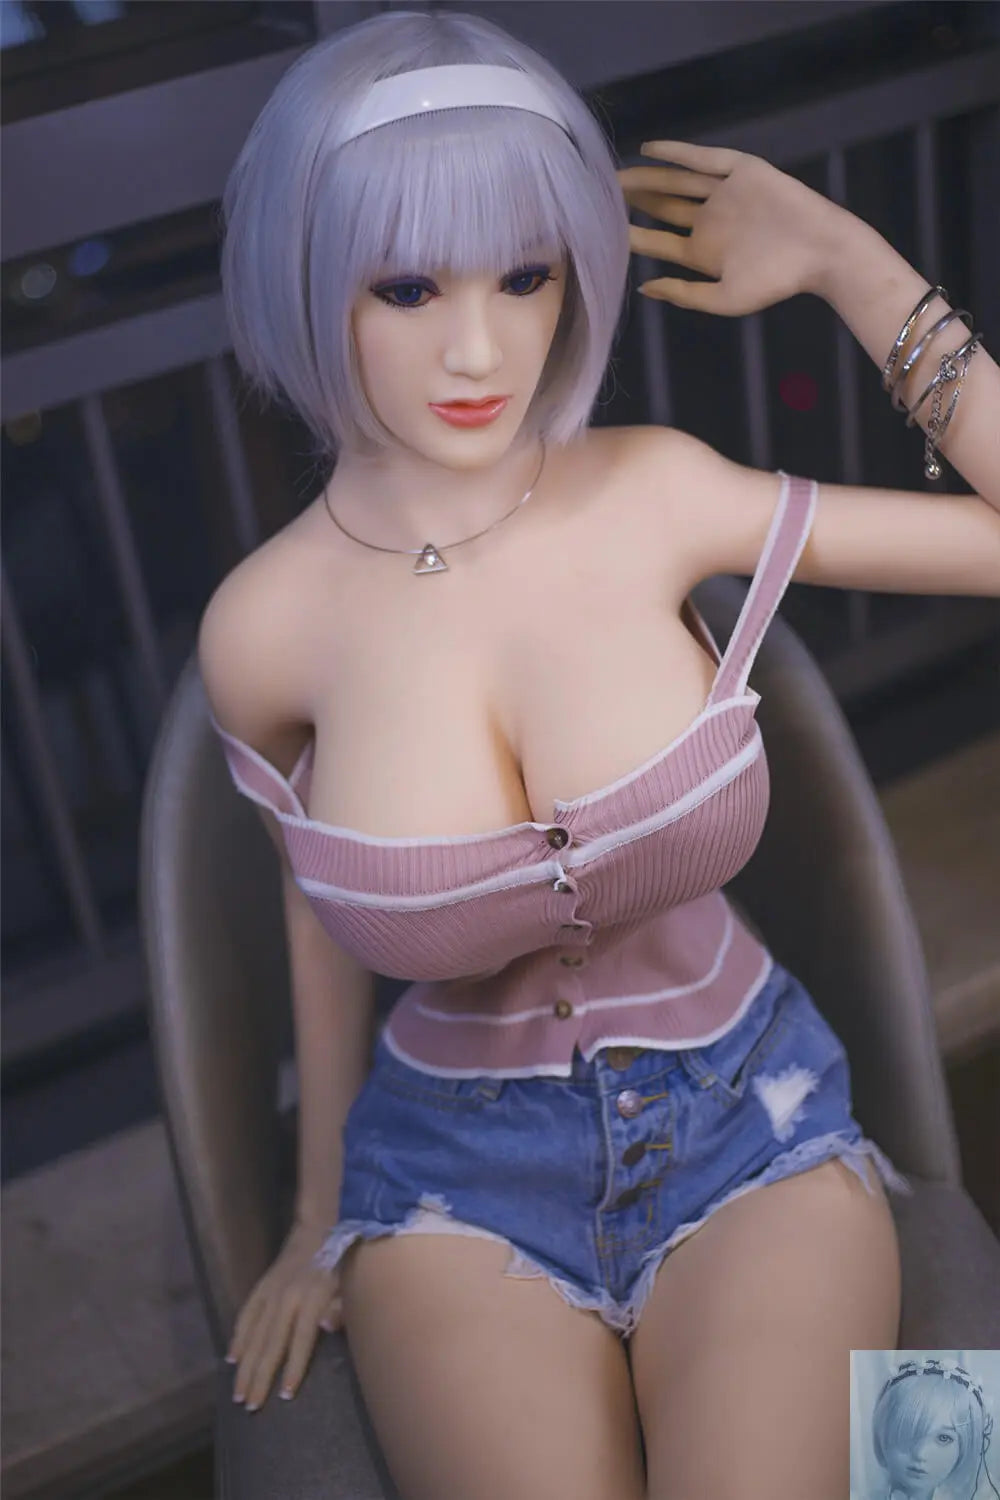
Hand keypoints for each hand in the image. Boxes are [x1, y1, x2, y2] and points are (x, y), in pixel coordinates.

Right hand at [226, 1219, 342, 1410]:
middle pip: (271, 1342)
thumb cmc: (346, 1258)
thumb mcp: (354, 1281)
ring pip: (254, 1333)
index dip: (293, 1367)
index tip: (283, 1396)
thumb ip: (343, 1305)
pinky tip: (232, 1357)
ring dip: (245, 1364)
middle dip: (260, 1376)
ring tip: (238, 1392)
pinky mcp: (263, 1284)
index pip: (300, 1340)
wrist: (323, 1221)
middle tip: (250, 1406)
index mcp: (312, 1297)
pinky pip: (246, 1314)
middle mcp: (287, 1296)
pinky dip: (238, 1336)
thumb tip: (326, 1326)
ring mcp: (271, 1290)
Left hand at [617, 140, 851, 313]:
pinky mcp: (741, 171)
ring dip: (648, 178)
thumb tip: (643, 287)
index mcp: (703, 253)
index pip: (658, 243)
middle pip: (662, 209)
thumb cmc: (776, 280)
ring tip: (616, 176)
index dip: (629, 237)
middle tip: (598, 197)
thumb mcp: (723, 298)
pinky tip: (648, 150)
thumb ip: (683, 293)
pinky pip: (703, 159)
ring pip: (677, 183)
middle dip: (632, 204)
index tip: (599, 233)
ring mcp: (724, 195)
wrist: (821, 250)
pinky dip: (677, 153)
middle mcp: (710, 221)